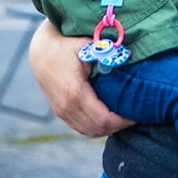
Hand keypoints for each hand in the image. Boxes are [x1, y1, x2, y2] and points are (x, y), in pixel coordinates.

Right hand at [29, 19, 133, 136]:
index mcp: (75, 93)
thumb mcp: (86, 46)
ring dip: (108, 128)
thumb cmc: (66, 46)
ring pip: (90, 132)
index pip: (104, 119)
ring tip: (123, 117)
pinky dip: (97, 127)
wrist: (41, 52)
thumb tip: (129, 55)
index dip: (122, 120)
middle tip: (134, 115)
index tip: (136, 113)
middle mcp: (66, 107)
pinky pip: (81, 128)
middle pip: (98, 129)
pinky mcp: (60, 113)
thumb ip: (107, 53)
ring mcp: (62, 112)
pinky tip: (109, 119)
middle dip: (119, 125)